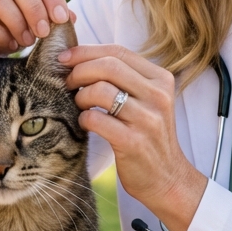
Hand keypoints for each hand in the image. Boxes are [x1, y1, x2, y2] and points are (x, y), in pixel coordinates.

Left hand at [60, 45, 207, 230]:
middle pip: (108, 66)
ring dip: (80, 96)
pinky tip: (84, 124)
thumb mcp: (147, 101)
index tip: (64, 58)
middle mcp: (158, 95)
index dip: (86, 52)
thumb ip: (125, 79)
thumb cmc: (148, 136)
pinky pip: (96, 120)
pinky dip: (83, 119)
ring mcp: (147, 119)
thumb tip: (82, 59)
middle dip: (79, 71)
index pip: (118, 52)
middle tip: (67, 83)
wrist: (167, 178)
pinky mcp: (134, 142)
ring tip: (79, 106)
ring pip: (100, 90)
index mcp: (160, 79)